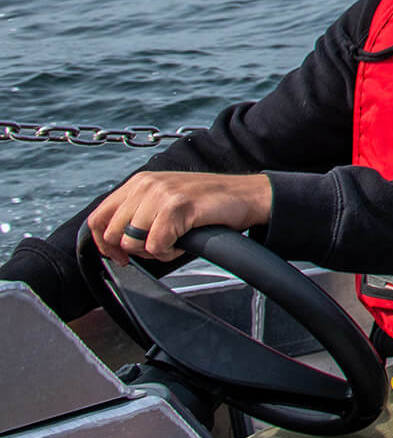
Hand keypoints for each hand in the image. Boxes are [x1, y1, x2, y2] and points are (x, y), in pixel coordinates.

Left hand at [89, 172, 272, 263]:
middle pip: (112, 233)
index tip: (119, 255)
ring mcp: (161, 194)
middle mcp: (146, 184)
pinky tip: (183, 241)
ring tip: (174, 241)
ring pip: (132, 241)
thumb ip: (138, 211)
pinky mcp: (177, 207)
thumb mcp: (165, 198)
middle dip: (132, 249)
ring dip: (153, 250)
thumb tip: (112, 240)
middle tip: (157, 247)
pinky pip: (156, 246)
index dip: (103, 243)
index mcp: (139, 182)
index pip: (98, 217)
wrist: (249, 195)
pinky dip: (169, 252)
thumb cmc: (209, 203)